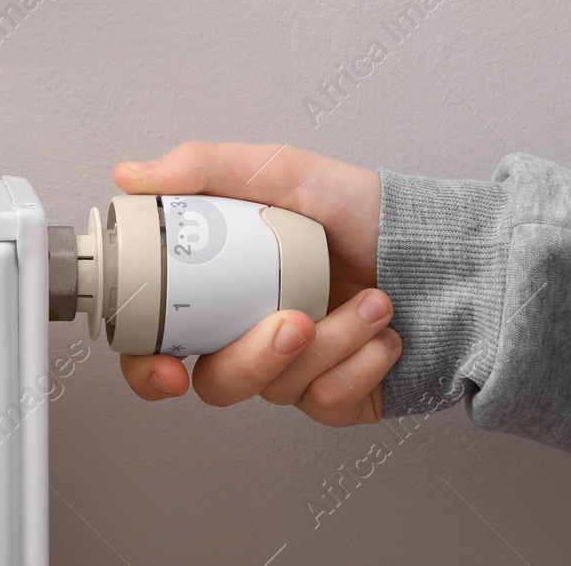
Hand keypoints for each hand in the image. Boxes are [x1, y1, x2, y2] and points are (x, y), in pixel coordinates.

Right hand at [113, 141, 400, 425]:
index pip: (157, 343)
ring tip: (371, 301)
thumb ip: (206, 168)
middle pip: (216, 382)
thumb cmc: (358, 210)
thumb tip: (131, 175)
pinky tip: (383, 332)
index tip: (166, 370)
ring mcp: (293, 372)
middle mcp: (248, 335)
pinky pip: (329, 402)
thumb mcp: (283, 171)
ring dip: (331, 344)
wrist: (439, 248)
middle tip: (296, 321)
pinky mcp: (337, 399)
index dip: (147, 367)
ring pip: (279, 389)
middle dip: (255, 358)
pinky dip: (360, 364)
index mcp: (218, 289)